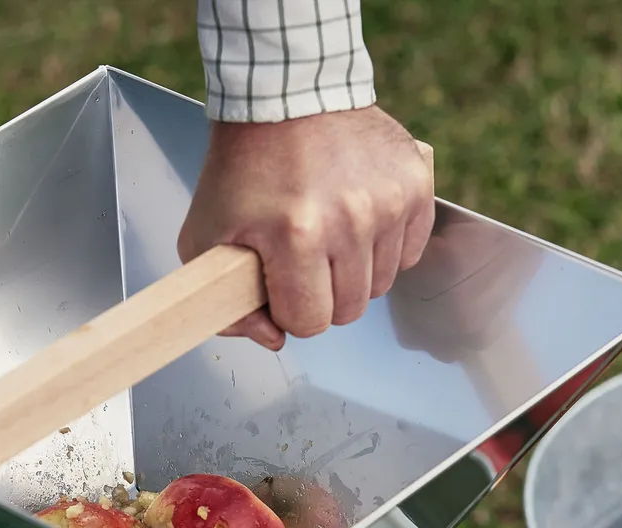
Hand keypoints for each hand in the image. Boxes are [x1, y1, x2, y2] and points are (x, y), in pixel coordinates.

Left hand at [178, 105, 433, 349]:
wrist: (284, 95)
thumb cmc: (241, 169)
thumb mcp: (207, 238)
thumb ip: (230, 306)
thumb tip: (274, 339)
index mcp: (297, 235)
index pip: (309, 322)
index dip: (289, 312)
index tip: (279, 284)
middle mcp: (350, 218)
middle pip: (348, 311)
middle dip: (321, 297)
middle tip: (301, 262)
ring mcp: (387, 199)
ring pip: (380, 286)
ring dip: (352, 274)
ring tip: (327, 235)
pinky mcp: (414, 183)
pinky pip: (408, 254)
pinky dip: (383, 249)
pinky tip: (356, 222)